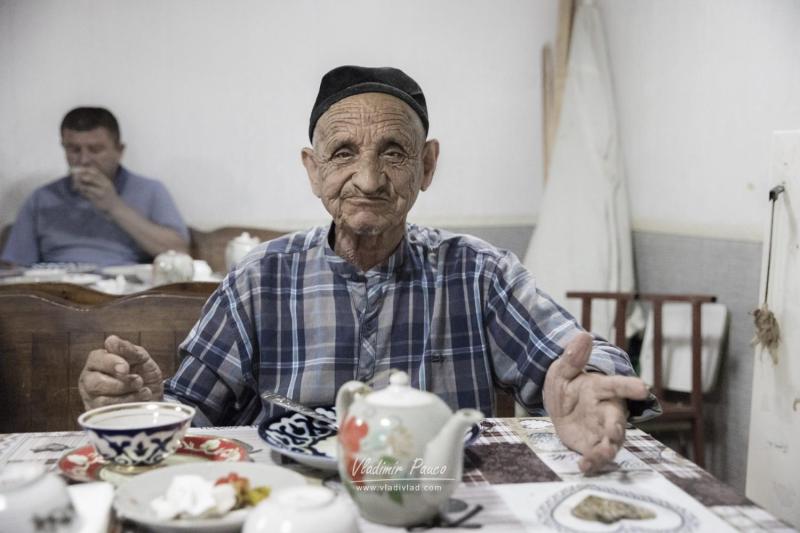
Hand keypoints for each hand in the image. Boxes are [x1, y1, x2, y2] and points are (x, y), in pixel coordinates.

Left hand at [71, 166, 120, 212]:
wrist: (116, 207)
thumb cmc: (107, 195)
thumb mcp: (104, 185)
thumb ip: (95, 179)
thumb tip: (80, 174)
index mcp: (106, 180)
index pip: (94, 171)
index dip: (84, 169)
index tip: (76, 170)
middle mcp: (105, 185)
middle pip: (90, 177)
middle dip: (79, 177)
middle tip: (73, 179)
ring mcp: (101, 192)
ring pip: (86, 186)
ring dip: (79, 186)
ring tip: (76, 187)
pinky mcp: (97, 200)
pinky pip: (86, 194)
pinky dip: (81, 193)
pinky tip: (81, 193)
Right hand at [78, 335, 163, 409]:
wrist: (153, 399)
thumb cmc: (144, 375)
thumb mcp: (141, 358)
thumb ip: (128, 349)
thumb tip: (111, 341)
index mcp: (98, 361)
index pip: (96, 359)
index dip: (111, 362)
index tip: (126, 368)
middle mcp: (89, 379)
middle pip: (93, 382)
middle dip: (119, 383)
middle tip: (138, 381)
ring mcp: (91, 398)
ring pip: (101, 399)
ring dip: (127, 395)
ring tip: (143, 390)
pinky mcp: (98, 414)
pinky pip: (108, 413)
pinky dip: (127, 406)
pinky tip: (139, 401)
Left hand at [543, 332, 648, 473]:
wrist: (560, 403)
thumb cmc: (567, 383)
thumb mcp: (563, 369)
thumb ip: (573, 357)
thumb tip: (583, 335)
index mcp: (601, 387)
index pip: (617, 385)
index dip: (629, 386)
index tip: (643, 387)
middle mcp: (607, 409)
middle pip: (617, 419)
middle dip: (618, 426)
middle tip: (614, 432)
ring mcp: (602, 429)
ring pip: (612, 441)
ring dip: (608, 449)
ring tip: (601, 455)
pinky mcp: (594, 444)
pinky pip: (598, 455)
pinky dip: (593, 462)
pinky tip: (583, 466)